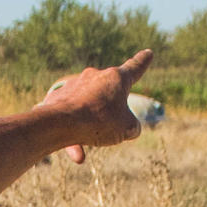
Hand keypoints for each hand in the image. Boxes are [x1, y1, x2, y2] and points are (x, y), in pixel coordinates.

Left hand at [36, 48, 152, 162]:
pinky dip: (74, 134)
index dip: (143, 62)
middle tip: (108, 130)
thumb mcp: (127, 128)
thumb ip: (132, 126)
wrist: (61, 123)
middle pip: (108, 95)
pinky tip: (76, 154)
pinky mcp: (57, 98)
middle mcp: (94, 76)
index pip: (134, 68)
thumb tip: (127, 128)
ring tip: (85, 152)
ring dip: (90, 129)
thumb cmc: (100, 122)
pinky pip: (71, 117)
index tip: (148, 53)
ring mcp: (74, 85)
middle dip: (110, 113)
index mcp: (116, 78)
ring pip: (88, 110)